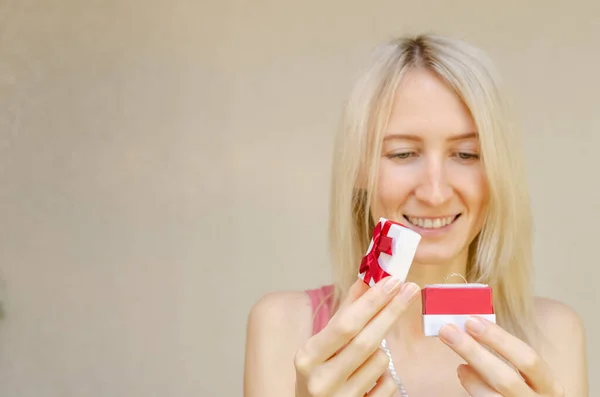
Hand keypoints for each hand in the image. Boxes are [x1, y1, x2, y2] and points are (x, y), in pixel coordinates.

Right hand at [293, 277, 419, 396]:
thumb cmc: (318, 373)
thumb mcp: (321, 344)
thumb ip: (344, 313)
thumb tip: (365, 281)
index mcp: (307, 358)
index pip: (345, 325)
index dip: (371, 302)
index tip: (392, 281)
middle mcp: (321, 381)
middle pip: (367, 341)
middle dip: (391, 312)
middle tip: (410, 289)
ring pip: (381, 362)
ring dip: (382, 350)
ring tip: (366, 354)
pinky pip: (389, 385)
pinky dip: (385, 375)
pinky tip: (371, 378)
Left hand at [439, 317, 564, 396]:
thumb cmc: (525, 386)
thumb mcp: (527, 372)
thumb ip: (508, 352)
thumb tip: (475, 323)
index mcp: (550, 386)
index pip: (528, 359)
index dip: (499, 339)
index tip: (471, 321)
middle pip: (506, 379)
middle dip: (473, 352)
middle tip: (448, 331)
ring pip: (492, 396)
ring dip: (468, 373)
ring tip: (455, 354)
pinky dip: (471, 387)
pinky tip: (463, 371)